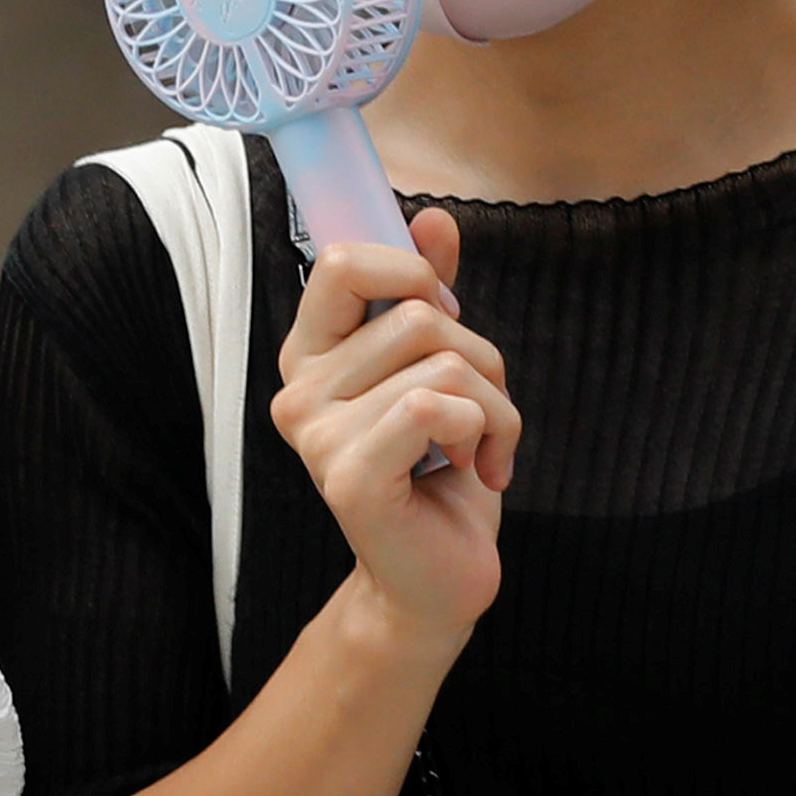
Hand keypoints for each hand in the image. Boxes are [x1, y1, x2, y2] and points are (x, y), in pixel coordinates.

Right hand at [268, 208, 516, 660]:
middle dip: (481, 358)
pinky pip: (435, 407)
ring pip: (442, 362)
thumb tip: (434, 219)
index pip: (344, 261)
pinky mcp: (348, 475)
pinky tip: (477, 471)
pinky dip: (486, 433)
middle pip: (418, 314)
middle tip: (478, 413)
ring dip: (495, 405)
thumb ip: (427, 294)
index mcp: (313, 355)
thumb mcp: (442, 370)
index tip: (443, 318)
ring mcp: (316, 436)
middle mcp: (300, 391)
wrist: (437, 577)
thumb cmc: (439, 474)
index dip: (412, 272)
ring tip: (481, 448)